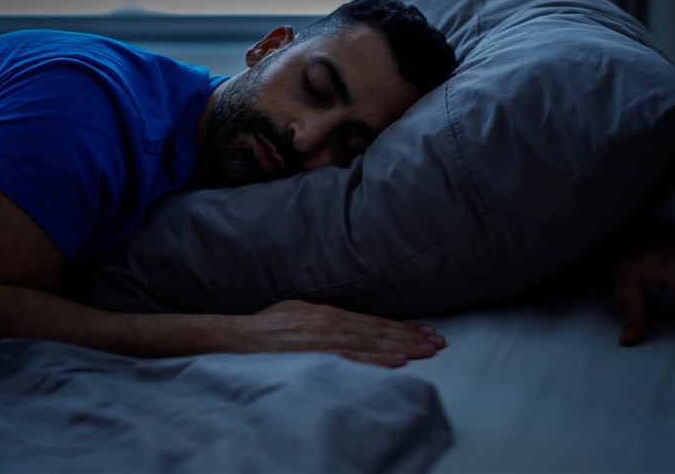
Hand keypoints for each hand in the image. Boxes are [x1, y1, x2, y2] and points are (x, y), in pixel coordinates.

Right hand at [219, 300, 445, 367]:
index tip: (422, 331)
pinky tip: (399, 361)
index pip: (373, 321)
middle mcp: (332, 323)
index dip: (400, 326)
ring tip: (428, 350)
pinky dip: (377, 359)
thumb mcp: (297, 312)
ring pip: (373, 343)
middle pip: (380, 331)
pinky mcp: (317, 356)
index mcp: (329, 313)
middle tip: (437, 341)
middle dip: (411, 336)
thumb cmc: (264, 328)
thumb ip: (321, 318)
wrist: (237, 338)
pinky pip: (353, 359)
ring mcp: (326, 340)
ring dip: (404, 346)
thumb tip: (339, 322)